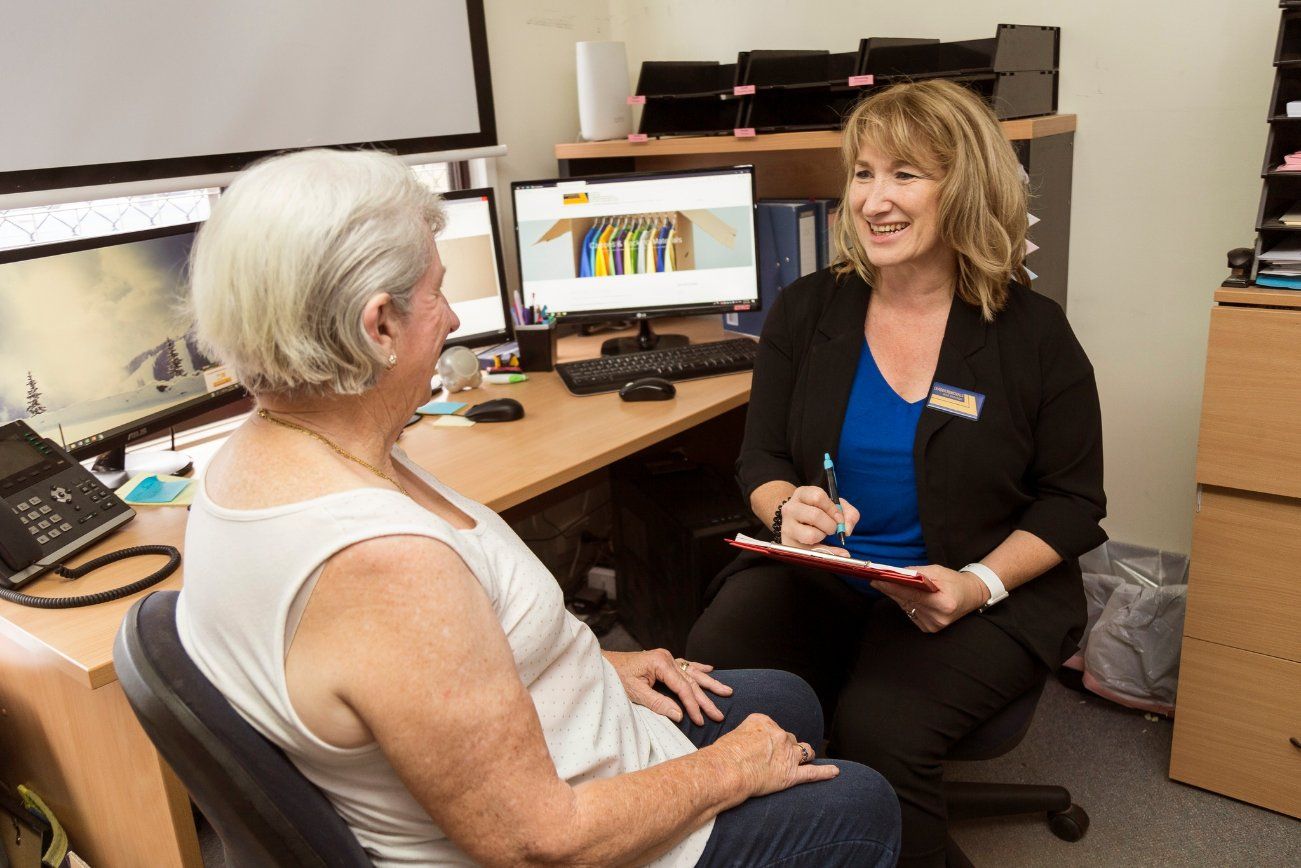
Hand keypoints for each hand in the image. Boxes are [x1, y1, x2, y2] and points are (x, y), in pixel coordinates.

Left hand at [602, 649, 732, 725]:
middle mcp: (667, 658)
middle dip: (706, 699)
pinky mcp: (663, 660)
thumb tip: (680, 715)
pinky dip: (698, 668)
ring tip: (727, 691)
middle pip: (691, 682)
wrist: (604, 663)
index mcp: (660, 663)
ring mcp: (666, 658)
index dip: (693, 706)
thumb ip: (658, 703)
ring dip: (709, 684)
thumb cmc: (616, 677)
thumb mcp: (634, 692)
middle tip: (719, 715)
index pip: (683, 688)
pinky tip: (710, 670)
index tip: (700, 721)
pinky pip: (685, 665)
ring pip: (692, 673)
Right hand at [712, 713, 837, 796]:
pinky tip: (835, 772)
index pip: (773, 728)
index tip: (762, 747)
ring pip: (804, 751)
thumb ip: (748, 737)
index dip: (769, 740)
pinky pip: (812, 773)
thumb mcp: (733, 735)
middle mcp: (779, 734)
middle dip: (784, 747)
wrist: (725, 770)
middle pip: (789, 739)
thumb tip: (748, 746)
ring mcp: (787, 754)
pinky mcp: (791, 774)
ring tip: (801, 760)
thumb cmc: (723, 755)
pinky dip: (826, 772)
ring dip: (804, 755)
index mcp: (764, 721)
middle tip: (772, 759)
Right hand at [779, 486, 859, 550]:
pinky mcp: (788, 543)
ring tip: (822, 534)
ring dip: (823, 536)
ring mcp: (787, 526)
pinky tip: (831, 549)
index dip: (833, 509)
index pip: (818, 497)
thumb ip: (849, 514)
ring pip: (810, 535)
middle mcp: (790, 508)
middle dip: (830, 525)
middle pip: (815, 515)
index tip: (839, 518)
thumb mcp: (834, 506)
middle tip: (832, 528)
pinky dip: (826, 552)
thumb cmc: (819, 512)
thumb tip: (847, 530)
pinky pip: (810, 552)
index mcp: (802, 494)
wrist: (797, 523)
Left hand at [871, 564, 990, 632]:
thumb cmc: (954, 581)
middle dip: (890, 589)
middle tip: (876, 579)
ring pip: (906, 607)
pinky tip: (904, 595)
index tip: (878, 580)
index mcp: (944, 603)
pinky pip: (911, 613)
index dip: (893, 587)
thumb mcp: (938, 571)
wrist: (970, 596)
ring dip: (897, 596)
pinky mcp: (929, 629)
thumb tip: (897, 572)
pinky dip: (906, 603)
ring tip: (887, 584)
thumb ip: (918, 573)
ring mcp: (934, 626)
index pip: (912, 594)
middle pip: (906, 601)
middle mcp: (939, 618)